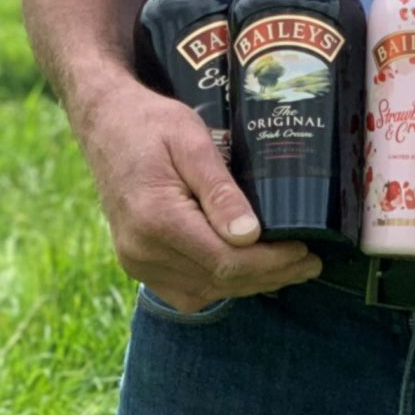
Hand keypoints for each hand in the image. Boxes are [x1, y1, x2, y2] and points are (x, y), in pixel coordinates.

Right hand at [74, 83, 320, 313]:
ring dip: (248, 284)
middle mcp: (141, 251)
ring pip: (203, 292)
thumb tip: (250, 235)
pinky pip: (184, 289)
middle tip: (311, 263)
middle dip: (270, 276)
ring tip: (288, 268)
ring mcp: (136, 261)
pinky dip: (219, 285)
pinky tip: (247, 270)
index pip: (225, 261)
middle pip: (218, 281)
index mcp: (156, 219)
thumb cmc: (150, 123)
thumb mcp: (190, 141)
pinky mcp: (137, 262)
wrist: (104, 122)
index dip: (271, 263)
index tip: (305, 251)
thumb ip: (219, 189)